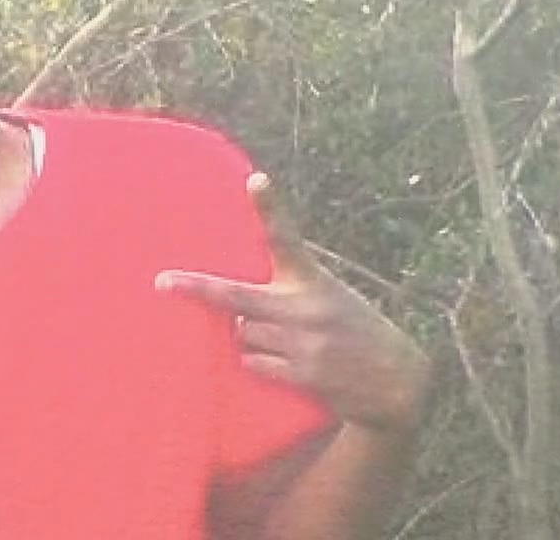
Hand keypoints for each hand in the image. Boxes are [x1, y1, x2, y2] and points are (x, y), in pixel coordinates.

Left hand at [155, 172, 429, 435]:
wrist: (397, 381)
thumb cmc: (351, 331)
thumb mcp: (329, 297)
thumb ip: (289, 291)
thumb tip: (236, 311)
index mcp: (312, 279)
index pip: (286, 238)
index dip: (270, 208)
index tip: (255, 179)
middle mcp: (306, 306)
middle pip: (238, 296)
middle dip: (198, 289)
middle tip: (163, 282)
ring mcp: (304, 340)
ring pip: (243, 334)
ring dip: (249, 337)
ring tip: (284, 341)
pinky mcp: (305, 372)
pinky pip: (255, 364)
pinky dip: (261, 364)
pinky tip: (287, 365)